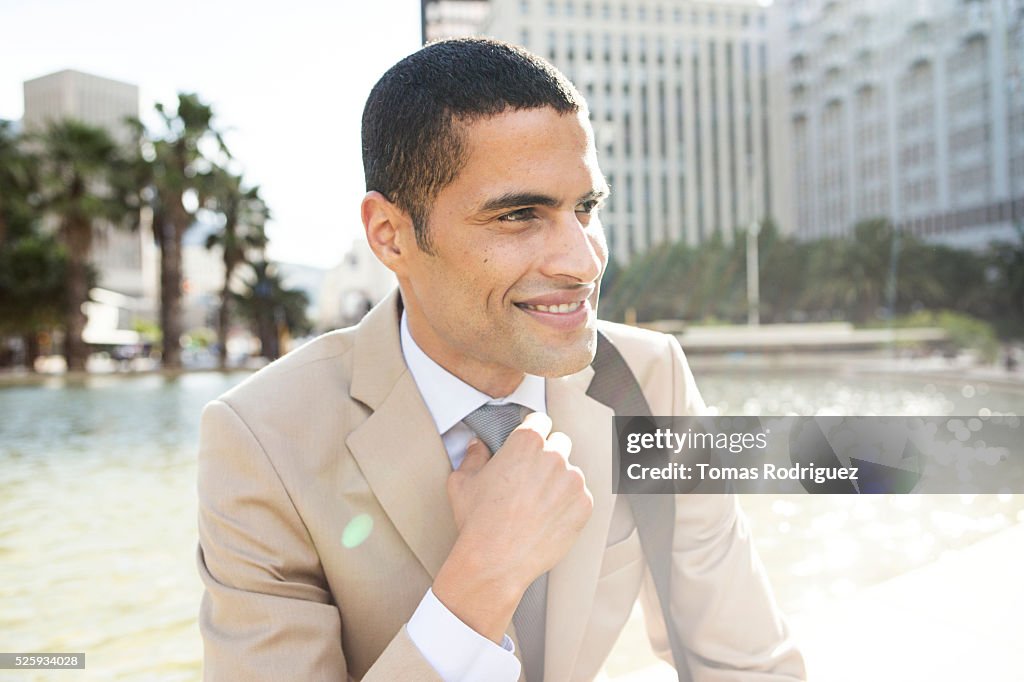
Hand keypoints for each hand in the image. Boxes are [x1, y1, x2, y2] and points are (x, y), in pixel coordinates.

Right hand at [433, 412, 593, 641]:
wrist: (495, 561)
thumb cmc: (477, 521)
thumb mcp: (462, 482)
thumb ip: (473, 456)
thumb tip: (478, 447)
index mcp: (527, 442)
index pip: (540, 421)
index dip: (533, 432)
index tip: (530, 446)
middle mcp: (555, 456)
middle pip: (560, 443)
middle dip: (549, 455)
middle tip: (533, 478)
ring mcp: (573, 481)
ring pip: (571, 473)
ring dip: (560, 483)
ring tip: (539, 506)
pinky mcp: (584, 506)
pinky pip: (580, 498)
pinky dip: (569, 506)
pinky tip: (549, 520)